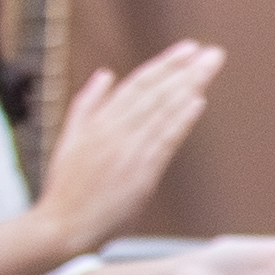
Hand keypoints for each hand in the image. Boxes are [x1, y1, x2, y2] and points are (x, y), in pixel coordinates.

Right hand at [34, 38, 226, 247]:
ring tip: (210, 67)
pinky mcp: (139, 173)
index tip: (189, 49)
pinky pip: (163, 141)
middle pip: (154, 92)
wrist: (62, 226)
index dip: (165, 65)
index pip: (137, 84)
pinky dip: (179, 120)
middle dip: (184, 69)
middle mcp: (113, 131)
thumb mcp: (70, 137)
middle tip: (212, 52)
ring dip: (188, 86)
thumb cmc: (67, 186)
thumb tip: (105, 74)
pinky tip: (197, 102)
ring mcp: (127, 151)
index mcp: (98, 122)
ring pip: (161, 111)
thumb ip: (88, 104)